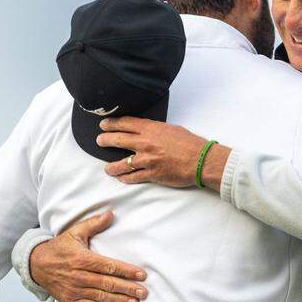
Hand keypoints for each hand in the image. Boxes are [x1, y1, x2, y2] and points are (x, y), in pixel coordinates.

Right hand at [31, 211, 148, 301]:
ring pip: (101, 296)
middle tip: (143, 292)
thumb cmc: (59, 247)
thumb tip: (110, 214)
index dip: (126, 271)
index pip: (109, 266)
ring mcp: (74, 289)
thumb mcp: (74, 232)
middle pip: (108, 283)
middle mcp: (78, 276)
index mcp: (82, 259)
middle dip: (128, 288)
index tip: (142, 274)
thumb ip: (93, 224)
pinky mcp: (70, 300)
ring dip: (119, 300)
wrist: (36, 265)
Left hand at [98, 117, 213, 187]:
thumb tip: (146, 131)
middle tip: (99, 141)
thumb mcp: (171, 129)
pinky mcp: (152, 174)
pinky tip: (122, 178)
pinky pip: (133, 177)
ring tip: (107, 168)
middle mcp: (145, 143)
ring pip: (121, 163)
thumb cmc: (190, 143)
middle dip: (105, 140)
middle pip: (118, 140)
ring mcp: (147, 160)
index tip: (104, 125)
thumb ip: (155, 129)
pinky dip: (125, 178)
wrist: (201, 160)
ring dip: (111, 166)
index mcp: (151, 129)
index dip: (111, 123)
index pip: (125, 123)